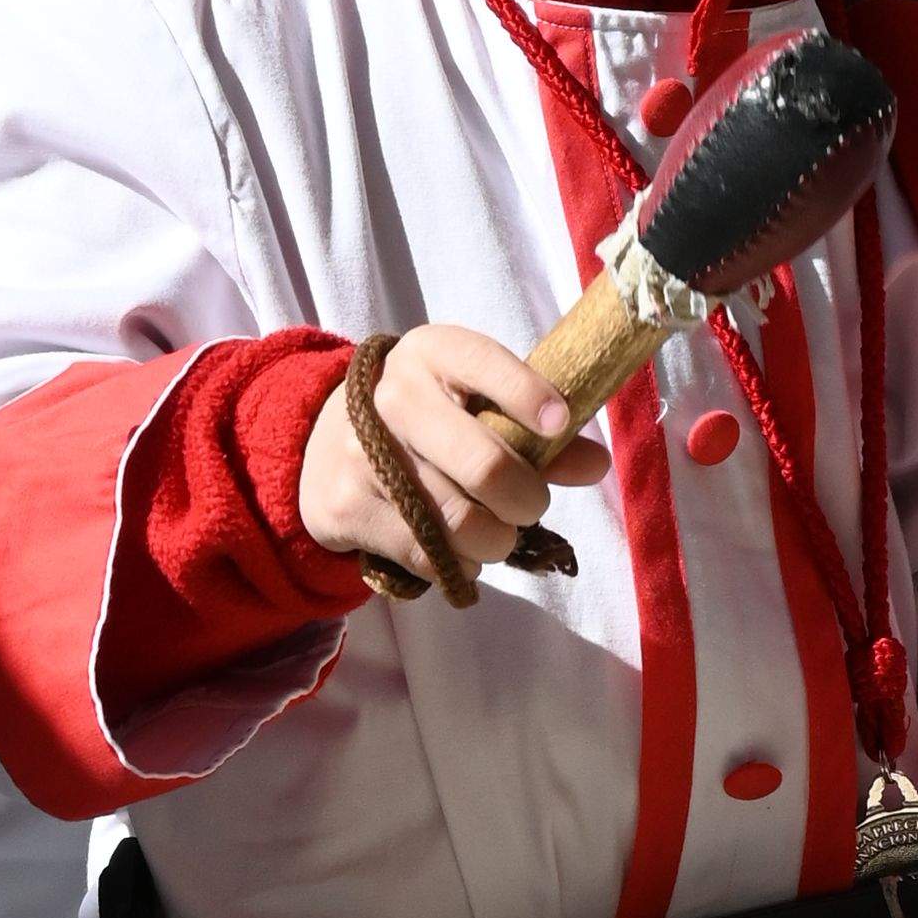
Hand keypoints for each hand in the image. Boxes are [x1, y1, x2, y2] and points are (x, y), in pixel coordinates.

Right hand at [299, 325, 610, 585]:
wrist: (322, 445)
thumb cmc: (427, 422)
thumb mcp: (475, 404)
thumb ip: (539, 431)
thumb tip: (595, 463)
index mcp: (432, 353)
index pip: (486, 363)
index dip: (530, 396)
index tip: (559, 424)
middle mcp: (393, 395)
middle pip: (487, 465)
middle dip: (527, 500)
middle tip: (529, 506)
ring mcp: (364, 453)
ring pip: (462, 522)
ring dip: (497, 541)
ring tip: (497, 533)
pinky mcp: (348, 507)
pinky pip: (428, 554)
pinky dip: (460, 564)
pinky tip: (460, 551)